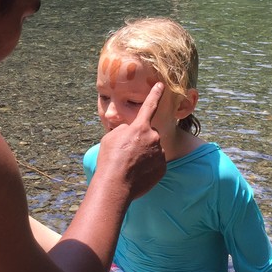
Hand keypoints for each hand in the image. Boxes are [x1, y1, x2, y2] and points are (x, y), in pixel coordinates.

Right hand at [97, 83, 165, 200]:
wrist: (115, 185)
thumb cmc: (109, 160)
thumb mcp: (110, 138)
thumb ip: (124, 130)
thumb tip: (131, 131)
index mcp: (140, 127)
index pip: (149, 106)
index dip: (155, 94)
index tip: (161, 85)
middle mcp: (154, 138)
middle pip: (150, 134)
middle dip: (142, 140)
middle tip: (127, 152)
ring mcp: (160, 154)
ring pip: (154, 149)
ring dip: (145, 153)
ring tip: (130, 164)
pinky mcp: (162, 168)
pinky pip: (156, 163)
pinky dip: (148, 166)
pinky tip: (137, 173)